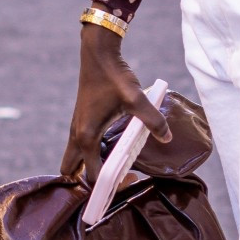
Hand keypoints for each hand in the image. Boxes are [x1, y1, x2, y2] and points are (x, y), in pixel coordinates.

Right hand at [63, 23, 170, 185]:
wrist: (98, 54)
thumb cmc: (114, 76)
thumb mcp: (136, 99)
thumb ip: (153, 120)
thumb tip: (167, 138)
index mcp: (87, 136)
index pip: (93, 176)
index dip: (111, 185)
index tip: (131, 178)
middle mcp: (77, 136)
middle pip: (72, 173)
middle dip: (88, 183)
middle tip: (115, 181)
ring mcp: (76, 129)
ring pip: (74, 161)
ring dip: (89, 169)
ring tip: (116, 169)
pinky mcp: (80, 122)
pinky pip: (79, 149)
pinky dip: (90, 157)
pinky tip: (111, 151)